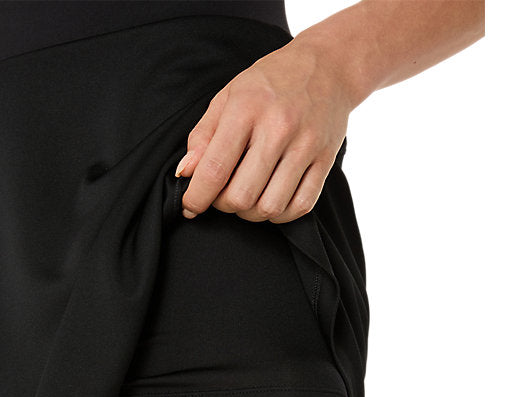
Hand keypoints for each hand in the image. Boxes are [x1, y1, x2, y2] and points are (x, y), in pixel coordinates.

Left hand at [175, 38, 351, 223]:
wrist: (328, 66)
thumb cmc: (270, 82)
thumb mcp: (228, 96)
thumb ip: (202, 136)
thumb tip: (184, 174)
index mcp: (247, 108)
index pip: (215, 169)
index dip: (196, 197)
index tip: (189, 206)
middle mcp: (279, 128)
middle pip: (242, 196)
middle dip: (223, 206)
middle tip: (220, 195)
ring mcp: (306, 146)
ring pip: (270, 207)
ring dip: (251, 214)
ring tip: (246, 198)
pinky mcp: (326, 160)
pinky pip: (301, 206)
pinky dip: (280, 215)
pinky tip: (269, 200)